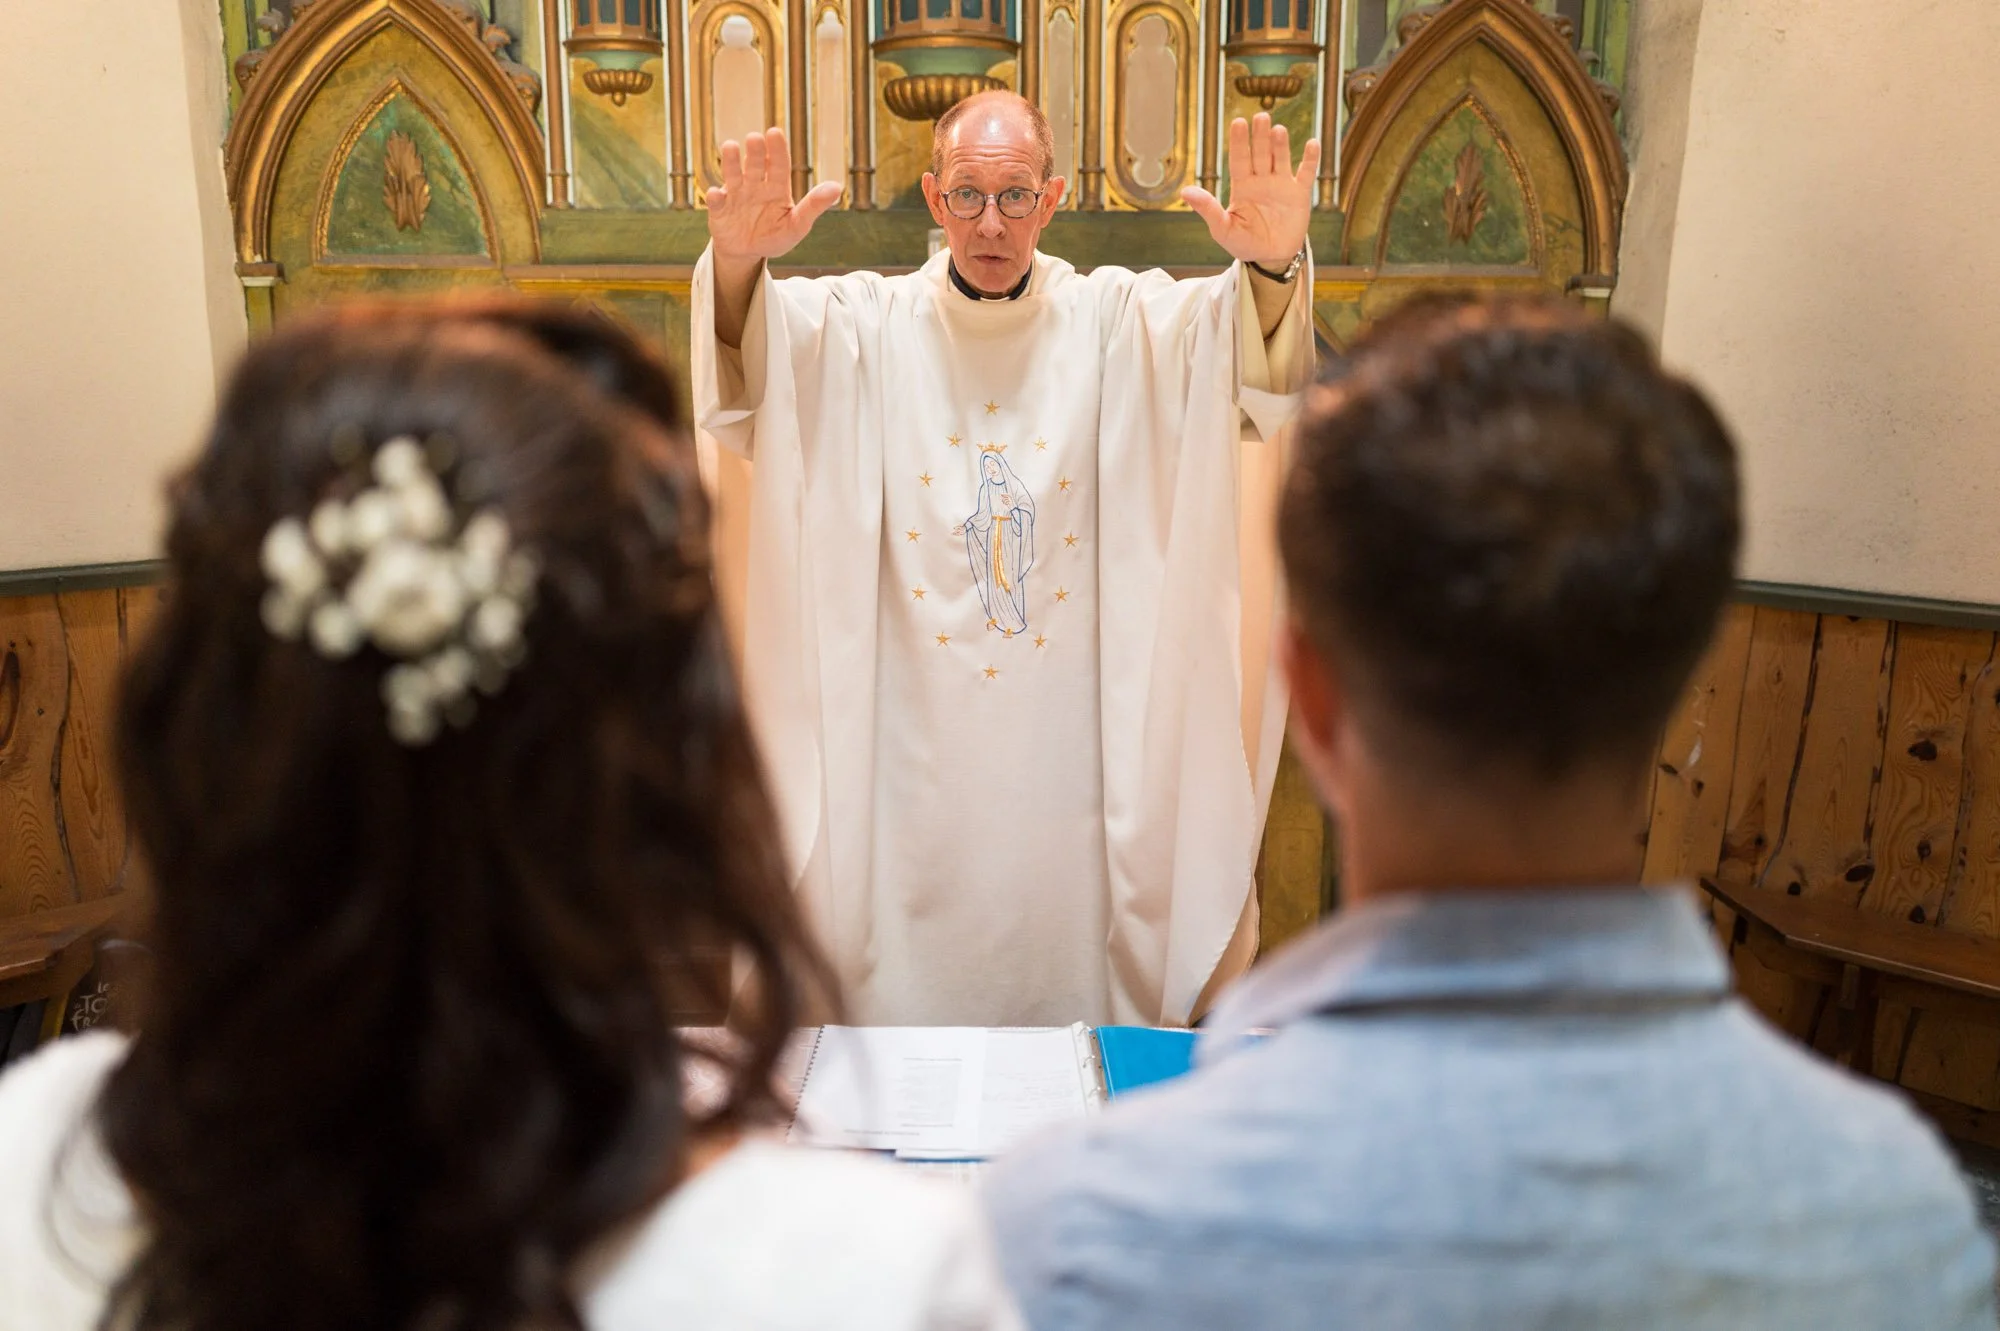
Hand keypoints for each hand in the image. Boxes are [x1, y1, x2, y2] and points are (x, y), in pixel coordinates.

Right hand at [705, 128, 843, 262]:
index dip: (777, 150)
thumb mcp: (797, 225)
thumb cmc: (775, 236)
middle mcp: (755, 185)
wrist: (748, 253)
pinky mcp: (719, 211)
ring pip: (733, 175)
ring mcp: (736, 195)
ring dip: (731, 162)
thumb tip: (837, 187)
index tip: (775, 133)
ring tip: (730, 147)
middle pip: (756, 165)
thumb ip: (814, 206)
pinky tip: (716, 194)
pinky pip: (716, 202)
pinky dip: (715, 198)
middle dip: (755, 151)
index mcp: (777, 188)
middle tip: (755, 138)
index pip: (779, 165)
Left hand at [1181, 114, 1318, 268]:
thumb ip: (1207, 209)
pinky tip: (1313, 144)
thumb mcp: (1222, 229)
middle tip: (1260, 116)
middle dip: (1260, 136)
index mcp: (1242, 186)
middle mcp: (1262, 180)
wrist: (1270, 258)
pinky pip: (1306, 174)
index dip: (1239, 142)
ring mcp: (1282, 185)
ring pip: (1280, 159)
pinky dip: (1310, 160)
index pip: (1239, 159)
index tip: (1238, 122)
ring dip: (1280, 145)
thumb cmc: (1243, 243)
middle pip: (1260, 153)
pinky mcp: (1300, 194)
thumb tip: (1185, 191)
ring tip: (1278, 130)